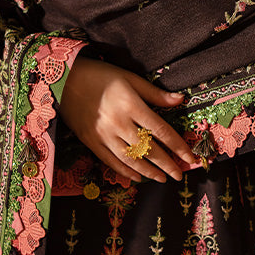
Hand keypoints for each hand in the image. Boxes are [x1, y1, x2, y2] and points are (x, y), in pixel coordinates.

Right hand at [58, 56, 198, 183]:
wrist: (64, 80)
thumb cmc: (101, 75)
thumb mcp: (130, 78)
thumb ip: (155, 94)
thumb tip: (180, 100)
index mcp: (131, 105)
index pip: (161, 131)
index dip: (178, 147)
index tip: (190, 157)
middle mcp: (119, 123)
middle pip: (148, 149)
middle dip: (167, 164)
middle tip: (179, 175)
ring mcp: (104, 135)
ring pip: (131, 160)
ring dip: (148, 171)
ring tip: (162, 179)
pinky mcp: (91, 142)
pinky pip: (111, 161)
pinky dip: (125, 171)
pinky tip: (136, 177)